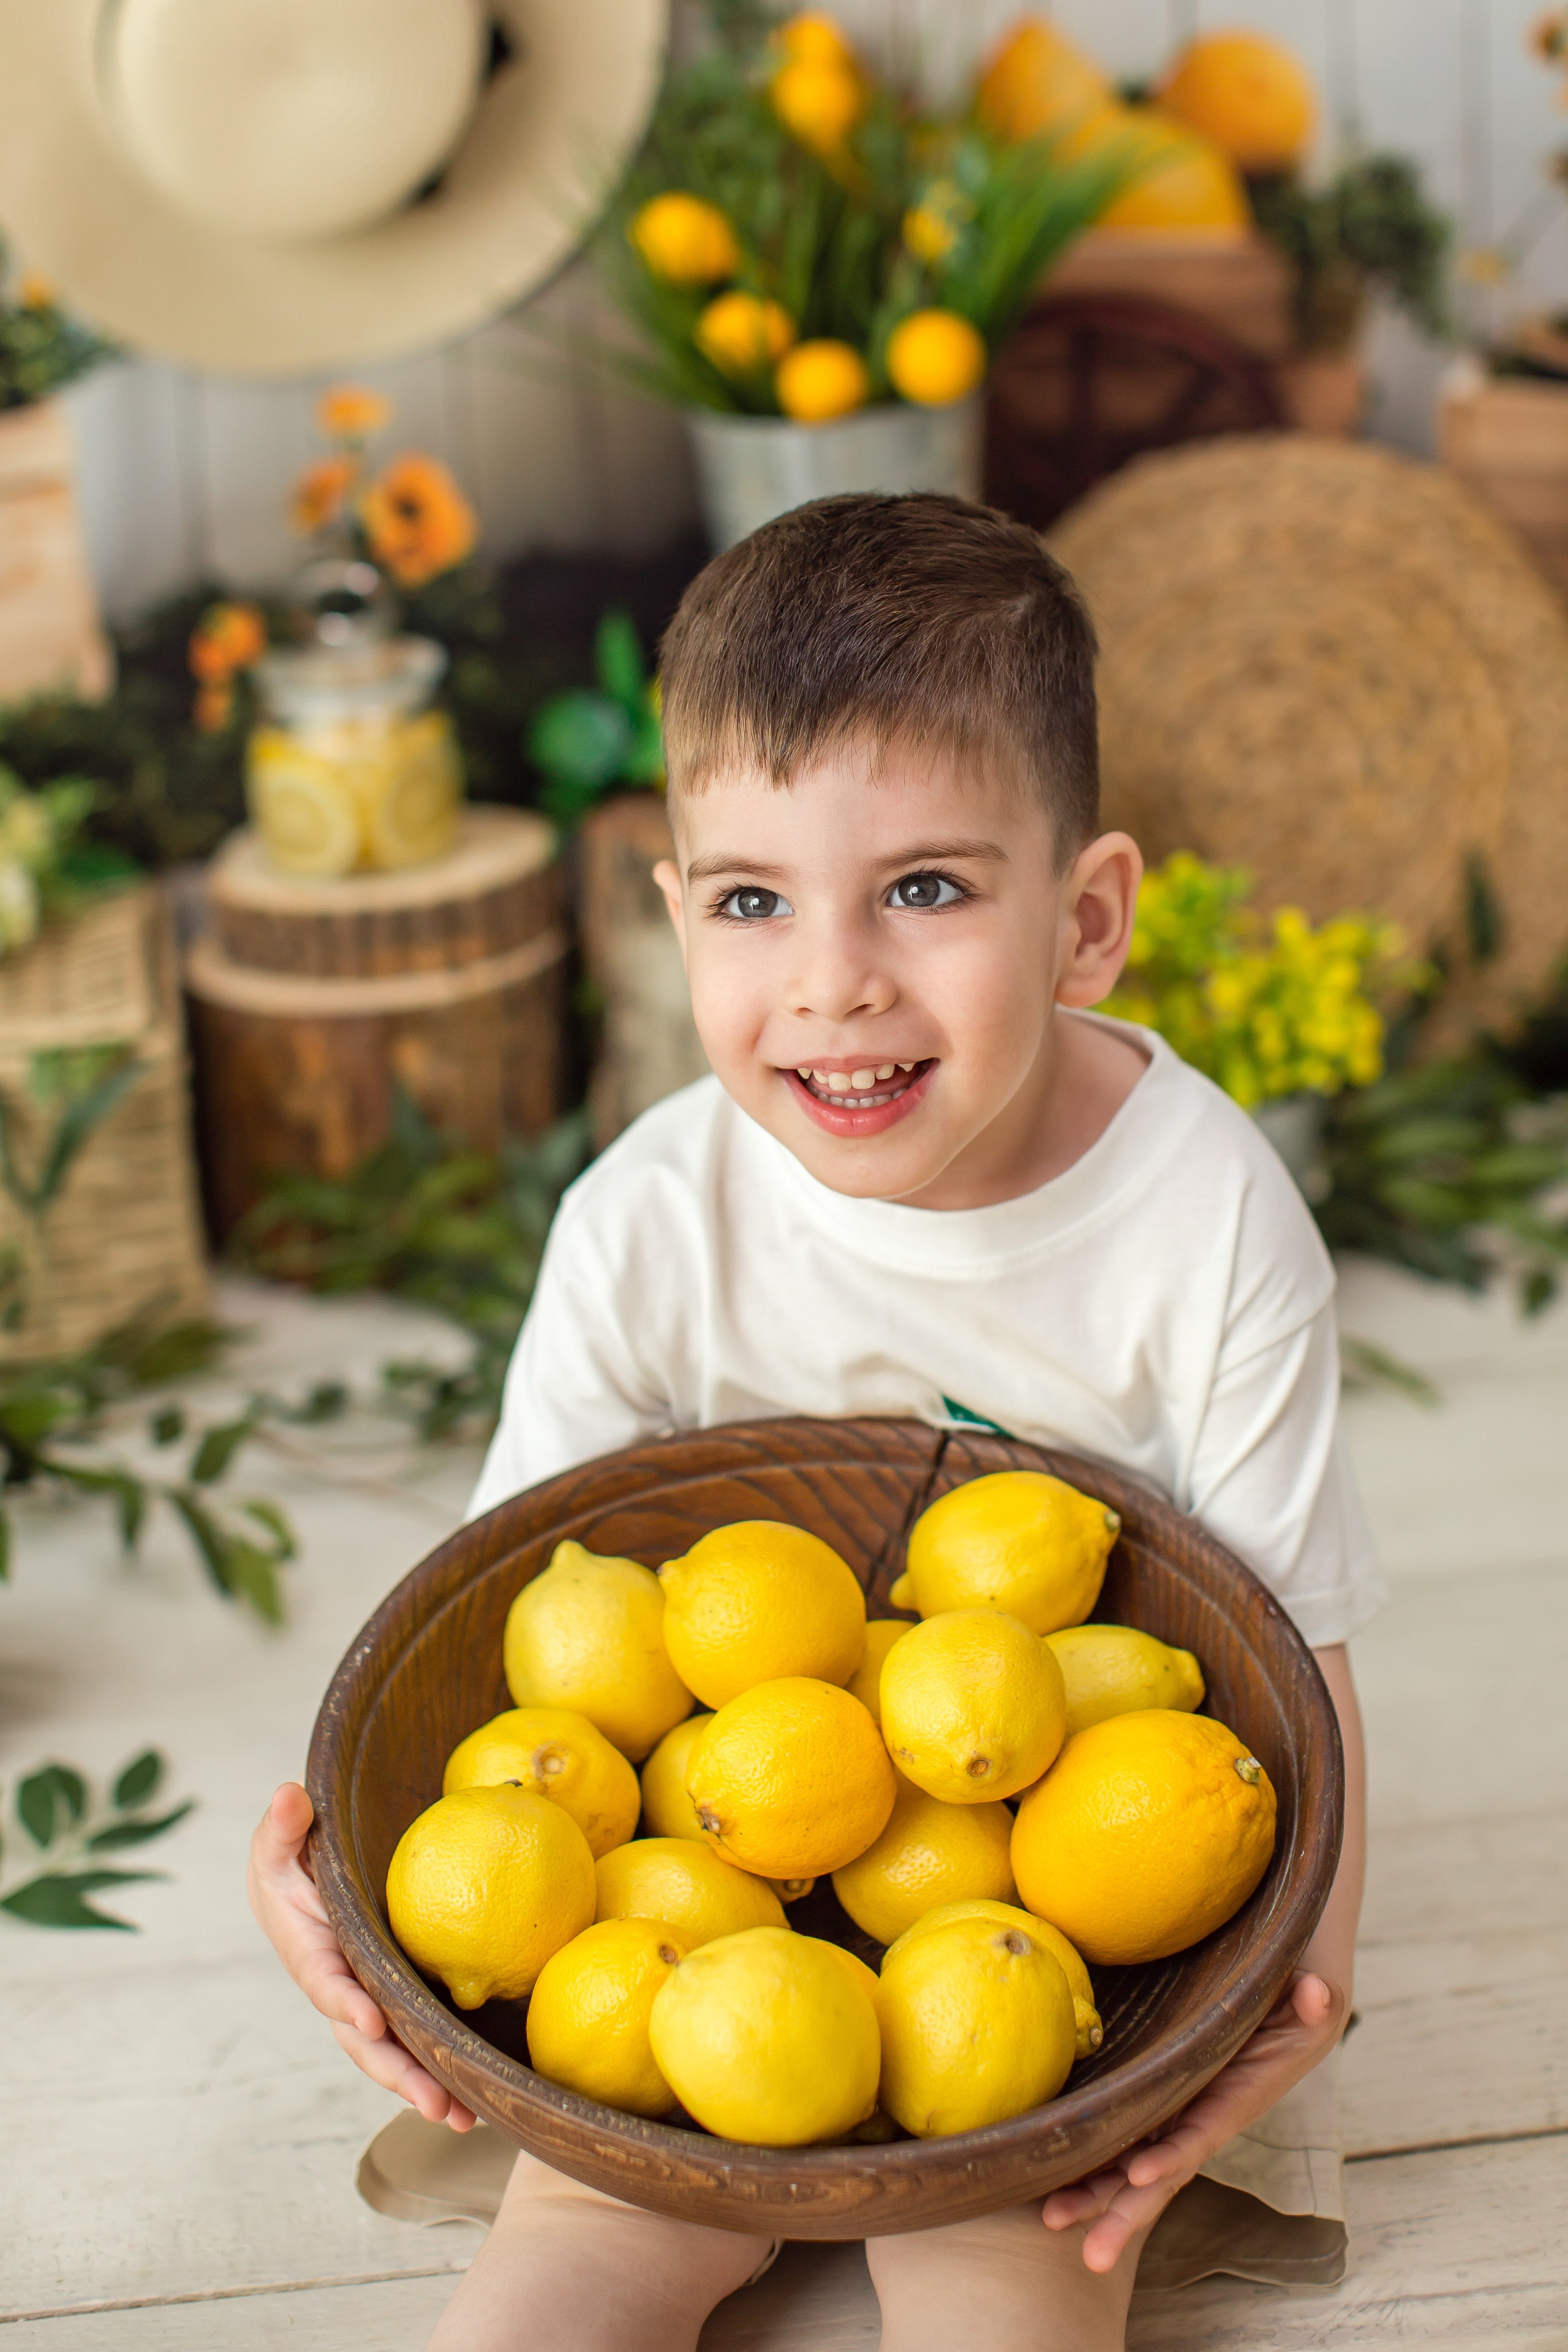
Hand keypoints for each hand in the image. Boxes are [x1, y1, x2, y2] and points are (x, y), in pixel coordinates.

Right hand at [248, 1782, 475, 2130]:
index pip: (325, 1980)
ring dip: (423, 2085)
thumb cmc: (292, 1856)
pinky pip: (413, 2035)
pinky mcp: (392, 1997)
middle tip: (435, 2103)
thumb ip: (284, 1825)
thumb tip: (289, 1796)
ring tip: (462, 2119)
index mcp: (308, 1949)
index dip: (345, 2003)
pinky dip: (438, 2067)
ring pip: (391, 2050)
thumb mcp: (280, 1839)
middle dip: (396, 2071)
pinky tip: (474, 2096)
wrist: (307, 1877)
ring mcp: (366, 1997)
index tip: (371, 2020)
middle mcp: (337, 1985)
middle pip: (363, 2038)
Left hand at [1042, 1971, 1345, 2272]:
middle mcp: (1204, 2115)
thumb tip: (1316, 1996)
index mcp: (1238, 2096)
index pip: (1203, 2132)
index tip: (1143, 2175)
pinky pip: (1123, 2136)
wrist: (1280, 1996)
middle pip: (1163, 2171)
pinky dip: (1092, 2161)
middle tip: (1092, 2255)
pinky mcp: (1158, 2098)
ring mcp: (1178, 2112)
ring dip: (1096, 2195)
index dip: (1175, 2155)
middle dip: (1128, 2212)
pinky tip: (1052, 2180)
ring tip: (1051, 2220)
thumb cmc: (1296, 1995)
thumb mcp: (1310, 1994)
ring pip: (1133, 2162)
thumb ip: (1312, 2000)